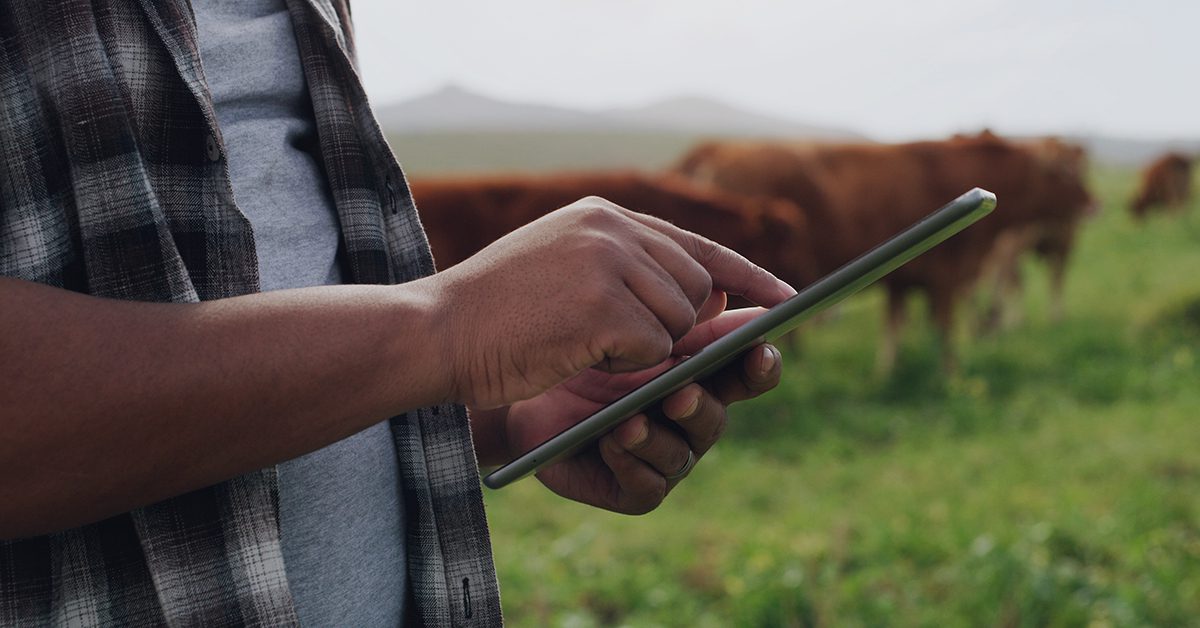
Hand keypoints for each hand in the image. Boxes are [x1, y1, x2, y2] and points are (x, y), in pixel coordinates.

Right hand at [428, 196, 793, 408]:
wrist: (434, 332)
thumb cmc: (495, 313)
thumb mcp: (564, 269)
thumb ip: (630, 271)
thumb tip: (714, 298)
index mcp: (604, 214)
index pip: (696, 244)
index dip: (747, 275)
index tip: (786, 300)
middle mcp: (612, 227)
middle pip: (698, 287)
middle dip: (682, 327)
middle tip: (638, 348)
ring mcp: (608, 262)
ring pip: (680, 320)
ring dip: (647, 348)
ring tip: (587, 345)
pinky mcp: (604, 305)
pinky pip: (654, 349)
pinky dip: (626, 366)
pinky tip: (577, 354)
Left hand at [487, 308, 783, 513]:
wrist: (522, 378)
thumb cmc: (578, 336)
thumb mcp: (621, 309)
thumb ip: (669, 301)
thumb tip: (718, 288)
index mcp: (702, 368)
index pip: (747, 367)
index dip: (761, 360)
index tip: (762, 344)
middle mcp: (691, 414)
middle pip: (718, 413)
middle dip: (704, 403)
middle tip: (684, 389)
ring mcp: (664, 454)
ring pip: (683, 451)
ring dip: (662, 435)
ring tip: (633, 419)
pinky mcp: (634, 488)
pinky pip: (647, 486)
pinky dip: (632, 463)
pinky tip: (613, 441)